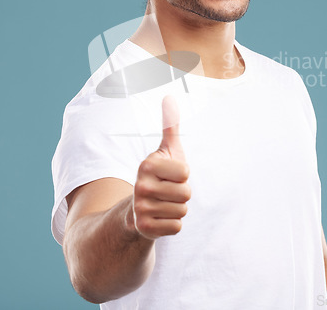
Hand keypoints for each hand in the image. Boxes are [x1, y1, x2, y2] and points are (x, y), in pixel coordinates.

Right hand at [133, 96, 190, 239]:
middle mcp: (140, 185)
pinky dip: (172, 224)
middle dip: (182, 194)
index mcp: (147, 164)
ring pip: (182, 211)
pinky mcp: (144, 228)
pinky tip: (160, 218)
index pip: (186, 172)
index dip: (183, 175)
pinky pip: (176, 227)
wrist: (140, 207)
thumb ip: (171, 125)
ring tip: (163, 204)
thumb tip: (169, 96)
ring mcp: (140, 208)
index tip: (170, 175)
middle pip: (186, 193)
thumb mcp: (167, 149)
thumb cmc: (160, 174)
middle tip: (167, 191)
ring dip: (177, 209)